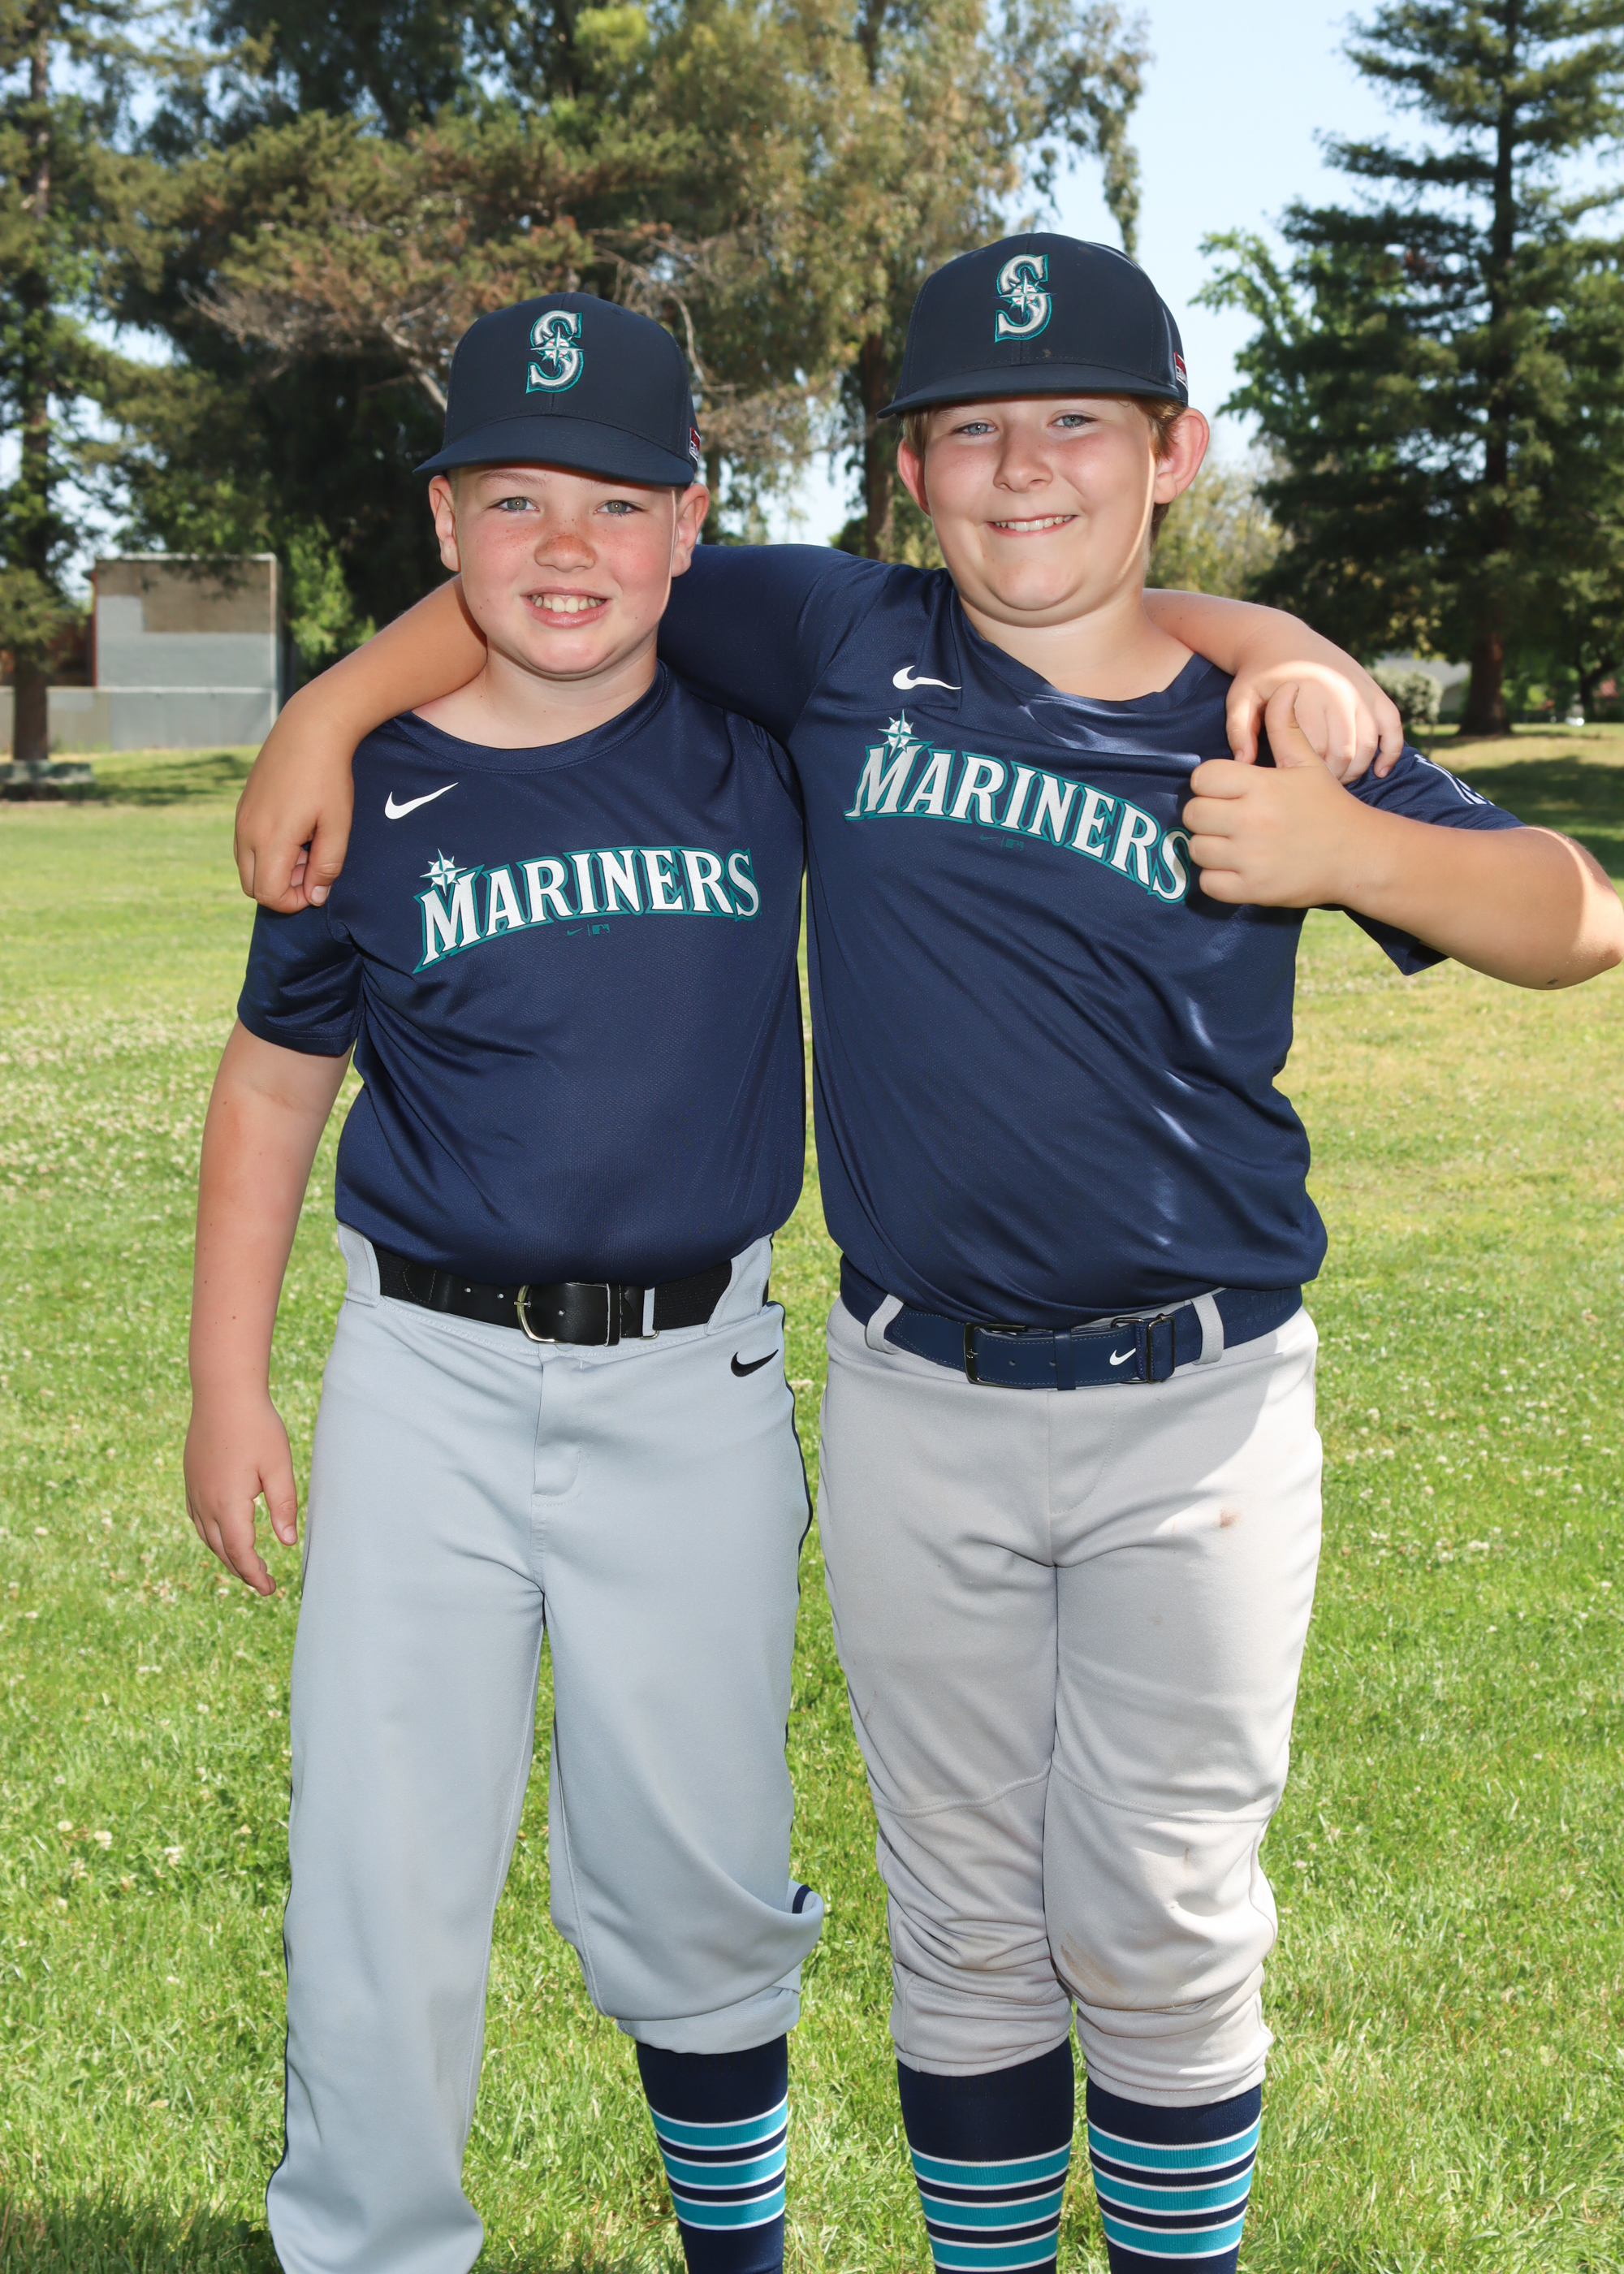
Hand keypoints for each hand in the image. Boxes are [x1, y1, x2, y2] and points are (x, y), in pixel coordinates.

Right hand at [183, 1389, 299, 1595]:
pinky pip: (198, 1519)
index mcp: (228, 1503)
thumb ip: (283, 1505)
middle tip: (264, 1584)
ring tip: (247, 1565)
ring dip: (226, 1555)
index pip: (240, 1552)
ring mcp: (194, 1491)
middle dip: (242, 1570)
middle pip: (222, 1550)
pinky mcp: (191, 1479)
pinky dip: (212, 1536)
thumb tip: (287, 1543)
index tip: (271, 1589)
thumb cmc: (257, 1427)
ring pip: (207, 1537)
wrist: (223, 1393)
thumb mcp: (279, 1466)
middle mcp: (205, 1502)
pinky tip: (225, 1536)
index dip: (255, 1574)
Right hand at [234, 697, 355, 911]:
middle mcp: (246, 832)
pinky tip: (294, 830)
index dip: (293, 902)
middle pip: (252, 887)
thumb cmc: (328, 778)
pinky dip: (266, 851)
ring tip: (306, 844)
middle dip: (282, 887)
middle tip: (312, 864)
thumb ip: (326, 866)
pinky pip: (245, 846)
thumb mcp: (337, 826)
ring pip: (246, 867)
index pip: (268, 895)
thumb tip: (314, 896)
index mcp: (269, 840)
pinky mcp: (242, 807)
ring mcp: (240, 819)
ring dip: (274, 869)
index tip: (317, 885)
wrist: (309, 729)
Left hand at [1184, 736, 1378, 908]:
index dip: (1208, 783)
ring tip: (1229, 843)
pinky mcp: (1253, 889)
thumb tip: (1284, 687)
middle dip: (1205, 814)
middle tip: (1224, 818)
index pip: (1202, 778)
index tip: (1224, 791)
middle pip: (1193, 814)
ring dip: (1208, 847)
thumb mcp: (1308, 763)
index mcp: (1261, 785)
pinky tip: (1233, 868)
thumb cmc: (1329, 807)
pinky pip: (1208, 884)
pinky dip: (1215, 879)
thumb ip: (1286, 728)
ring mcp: (1251, 857)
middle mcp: (1252, 820)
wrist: (1359, 856)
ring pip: (1196, 849)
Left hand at [1226, 660, 1403, 782]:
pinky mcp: (1373, 690)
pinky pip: (1392, 724)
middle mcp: (1338, 691)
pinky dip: (1391, 750)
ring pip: (1368, 743)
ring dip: (1357, 768)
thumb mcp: (1240, 699)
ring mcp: (1359, 690)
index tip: (1296, 786)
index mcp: (1305, 695)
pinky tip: (1380, 770)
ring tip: (1338, 779)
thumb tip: (1243, 764)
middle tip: (1317, 788)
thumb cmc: (1258, 677)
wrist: (1281, 639)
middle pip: (1344, 751)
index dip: (1307, 776)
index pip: (1315, 751)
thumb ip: (1239, 730)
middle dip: (1333, 777)